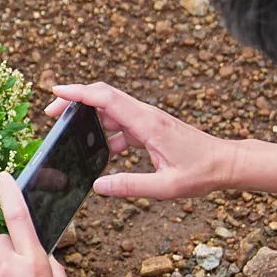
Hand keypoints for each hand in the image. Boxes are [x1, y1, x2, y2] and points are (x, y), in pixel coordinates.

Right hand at [47, 82, 237, 199]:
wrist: (226, 163)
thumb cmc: (201, 173)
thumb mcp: (166, 186)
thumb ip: (131, 186)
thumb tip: (98, 186)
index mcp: (148, 124)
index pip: (107, 98)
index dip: (78, 93)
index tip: (55, 91)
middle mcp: (146, 115)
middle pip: (103, 97)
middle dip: (74, 100)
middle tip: (50, 113)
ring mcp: (148, 120)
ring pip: (111, 109)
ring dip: (88, 117)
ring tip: (68, 132)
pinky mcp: (150, 128)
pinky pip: (121, 124)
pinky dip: (106, 133)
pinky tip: (101, 153)